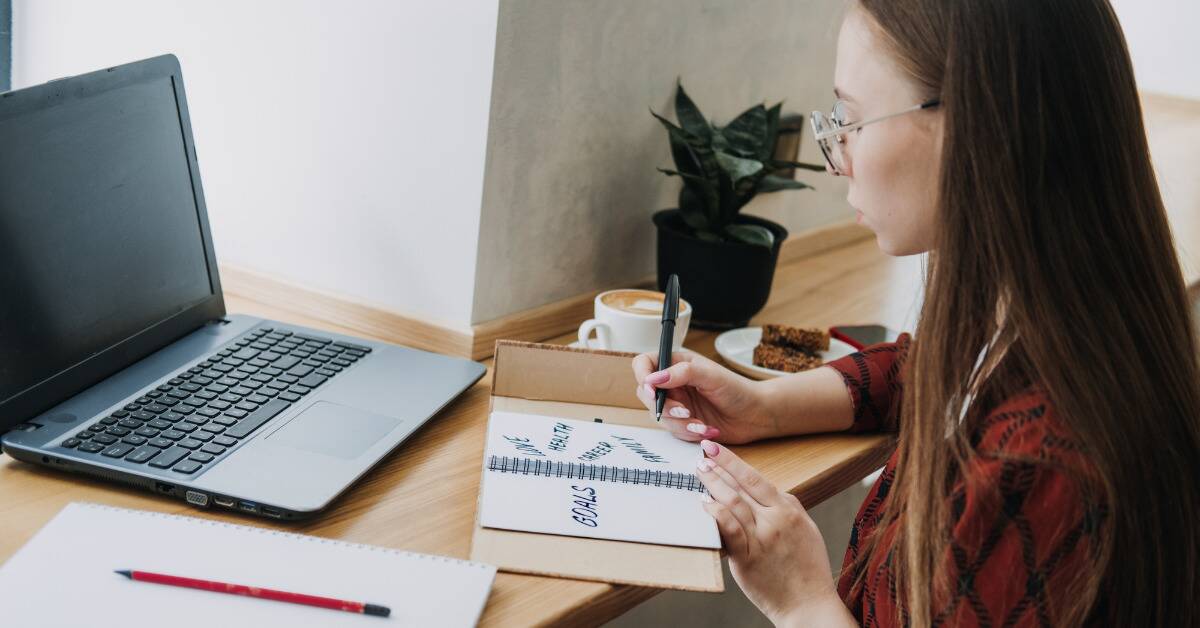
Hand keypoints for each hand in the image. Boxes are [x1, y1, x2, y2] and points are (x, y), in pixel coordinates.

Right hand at [632, 350, 770, 443]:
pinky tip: (706, 430)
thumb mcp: (711, 375)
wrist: (755, 416)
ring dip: (679, 423)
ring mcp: (676, 403)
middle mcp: (673, 383)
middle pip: (646, 393)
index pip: (644, 364)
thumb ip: (682, 373)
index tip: (653, 390)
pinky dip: (687, 432)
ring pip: (658, 416)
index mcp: (677, 363)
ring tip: (701, 424)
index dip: (642, 376)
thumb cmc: (738, 390)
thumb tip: (653, 379)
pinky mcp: (682, 423)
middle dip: (664, 406)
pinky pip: (672, 430)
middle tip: (684, 411)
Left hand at [695, 440, 855, 626]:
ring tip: (699, 474)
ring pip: (732, 503)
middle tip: (700, 456)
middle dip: (717, 468)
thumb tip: (767, 490)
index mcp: (789, 510)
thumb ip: (787, 507)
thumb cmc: (807, 568)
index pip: (755, 477)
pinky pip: (728, 530)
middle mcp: (775, 520)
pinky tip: (704, 504)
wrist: (809, 604)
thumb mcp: (806, 528)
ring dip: (712, 485)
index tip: (715, 448)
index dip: (731, 460)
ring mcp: (760, 539)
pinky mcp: (747, 558)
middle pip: (740, 486)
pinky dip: (715, 513)